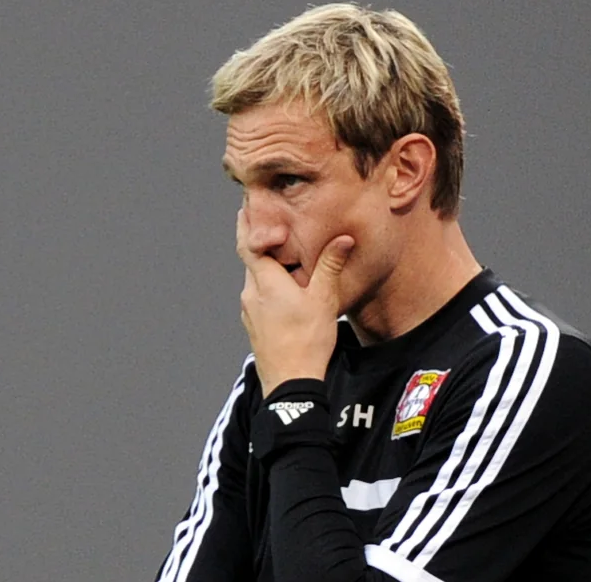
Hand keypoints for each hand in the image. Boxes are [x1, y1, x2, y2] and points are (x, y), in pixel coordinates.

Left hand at [237, 209, 354, 397]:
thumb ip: (330, 266)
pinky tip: (286, 292)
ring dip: (267, 267)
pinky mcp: (254, 326)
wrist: (290, 383)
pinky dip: (268, 287)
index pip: (248, 243)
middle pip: (252, 260)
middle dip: (260, 242)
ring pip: (256, 280)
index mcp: (265, 282)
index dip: (247, 223)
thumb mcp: (324, 299)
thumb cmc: (307, 341)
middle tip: (270, 225)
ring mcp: (249, 312)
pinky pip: (258, 297)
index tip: (248, 206)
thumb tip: (343, 239)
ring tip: (284, 257)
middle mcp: (250, 294)